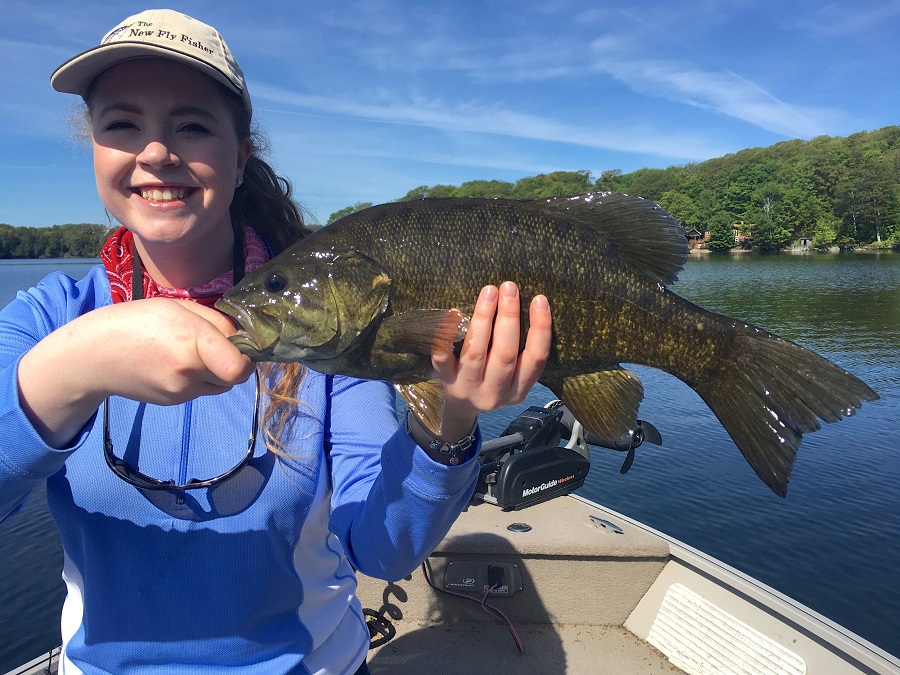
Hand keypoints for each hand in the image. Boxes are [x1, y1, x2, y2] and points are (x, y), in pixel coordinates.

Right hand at [18, 298, 253, 446]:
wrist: (92, 357)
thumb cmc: (135, 321)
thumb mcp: (178, 307)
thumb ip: (216, 321)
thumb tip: (241, 337)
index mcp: (192, 342)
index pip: (240, 367)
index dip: (247, 357)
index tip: (240, 344)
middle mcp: (189, 372)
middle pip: (235, 376)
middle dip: (233, 361)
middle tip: (216, 344)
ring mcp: (181, 392)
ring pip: (219, 385)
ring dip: (216, 371)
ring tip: (191, 352)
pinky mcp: (173, 402)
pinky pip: (200, 390)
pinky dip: (198, 378)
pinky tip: (175, 363)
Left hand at [431, 281, 551, 441]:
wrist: (458, 407)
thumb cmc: (490, 379)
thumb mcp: (512, 376)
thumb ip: (520, 351)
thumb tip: (522, 304)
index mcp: (519, 390)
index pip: (536, 359)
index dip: (540, 329)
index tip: (539, 299)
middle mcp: (495, 392)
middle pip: (505, 354)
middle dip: (509, 317)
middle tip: (509, 287)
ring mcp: (468, 388)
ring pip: (477, 352)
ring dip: (484, 319)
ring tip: (489, 292)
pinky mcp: (445, 381)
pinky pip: (443, 358)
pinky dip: (447, 335)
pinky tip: (454, 313)